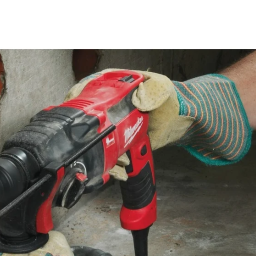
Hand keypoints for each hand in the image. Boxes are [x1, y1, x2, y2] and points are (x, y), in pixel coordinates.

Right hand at [66, 69, 251, 165]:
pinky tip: (123, 170)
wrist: (179, 120)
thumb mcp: (161, 89)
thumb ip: (152, 92)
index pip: (85, 90)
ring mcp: (109, 126)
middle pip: (83, 119)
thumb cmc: (169, 98)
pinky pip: (107, 154)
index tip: (77, 113)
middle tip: (97, 144)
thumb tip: (139, 99)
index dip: (76, 101)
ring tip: (121, 160)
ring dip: (103, 155)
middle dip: (86, 134)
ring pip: (94, 141)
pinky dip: (113, 166)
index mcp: (110, 86)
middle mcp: (105, 106)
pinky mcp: (115, 142)